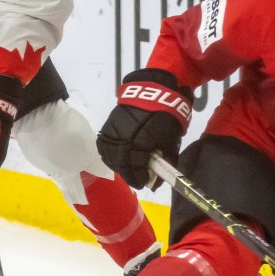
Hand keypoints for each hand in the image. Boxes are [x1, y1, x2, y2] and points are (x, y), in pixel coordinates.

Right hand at [97, 68, 192, 189]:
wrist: (154, 91)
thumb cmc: (167, 116)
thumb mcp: (171, 140)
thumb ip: (165, 160)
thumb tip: (159, 179)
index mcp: (142, 143)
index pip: (137, 169)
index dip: (141, 179)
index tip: (145, 184)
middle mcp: (124, 139)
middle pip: (122, 165)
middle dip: (130, 176)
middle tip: (137, 181)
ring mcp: (114, 133)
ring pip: (111, 157)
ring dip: (119, 167)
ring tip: (127, 170)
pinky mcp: (108, 127)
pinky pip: (104, 146)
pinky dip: (109, 155)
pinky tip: (116, 159)